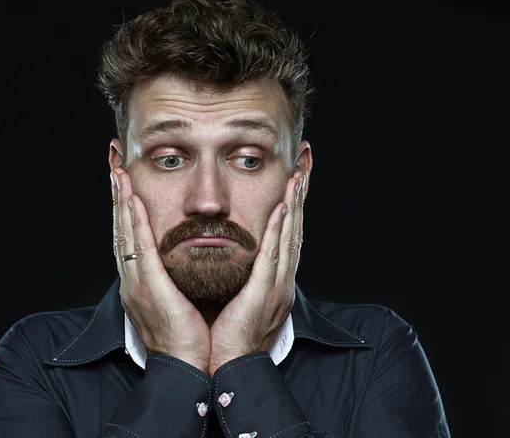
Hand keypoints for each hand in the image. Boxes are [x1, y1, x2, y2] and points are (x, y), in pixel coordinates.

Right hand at [111, 167, 210, 371]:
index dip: (124, 211)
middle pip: (121, 231)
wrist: (184, 368)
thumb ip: (170, 281)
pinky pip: (140, 247)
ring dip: (121, 202)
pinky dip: (135, 222)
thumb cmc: (185, 337)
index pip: (128, 239)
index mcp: (138, 283)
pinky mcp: (149, 287)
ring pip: (126, 233)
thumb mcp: (173, 304)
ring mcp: (137, 283)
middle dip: (117, 199)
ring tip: (118, 175)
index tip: (123, 186)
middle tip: (114, 170)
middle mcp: (132, 280)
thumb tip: (176, 264)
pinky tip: (132, 200)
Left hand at [207, 172, 304, 375]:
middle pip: (295, 231)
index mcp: (275, 281)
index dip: (292, 208)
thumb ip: (243, 277)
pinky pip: (273, 256)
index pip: (287, 236)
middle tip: (305, 169)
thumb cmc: (230, 335)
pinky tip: (282, 209)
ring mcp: (277, 286)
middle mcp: (282, 280)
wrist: (230, 366)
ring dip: (294, 207)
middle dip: (300, 199)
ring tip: (298, 178)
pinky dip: (279, 231)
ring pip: (289, 238)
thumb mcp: (241, 299)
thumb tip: (236, 259)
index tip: (295, 182)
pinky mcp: (265, 293)